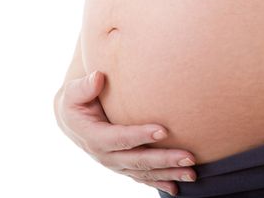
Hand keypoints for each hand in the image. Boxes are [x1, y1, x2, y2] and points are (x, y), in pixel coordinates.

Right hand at [54, 71, 197, 195]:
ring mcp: (115, 164)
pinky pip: (142, 177)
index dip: (140, 136)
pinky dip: (159, 182)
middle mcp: (105, 156)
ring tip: (192, 172)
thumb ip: (84, 86)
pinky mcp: (122, 167)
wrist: (72, 120)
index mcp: (94, 137)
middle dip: (164, 159)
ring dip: (169, 173)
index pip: (120, 138)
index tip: (163, 130)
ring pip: (144, 172)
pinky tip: (177, 187)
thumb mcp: (73, 93)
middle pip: (137, 160)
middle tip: (189, 156)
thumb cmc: (75, 102)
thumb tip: (97, 77)